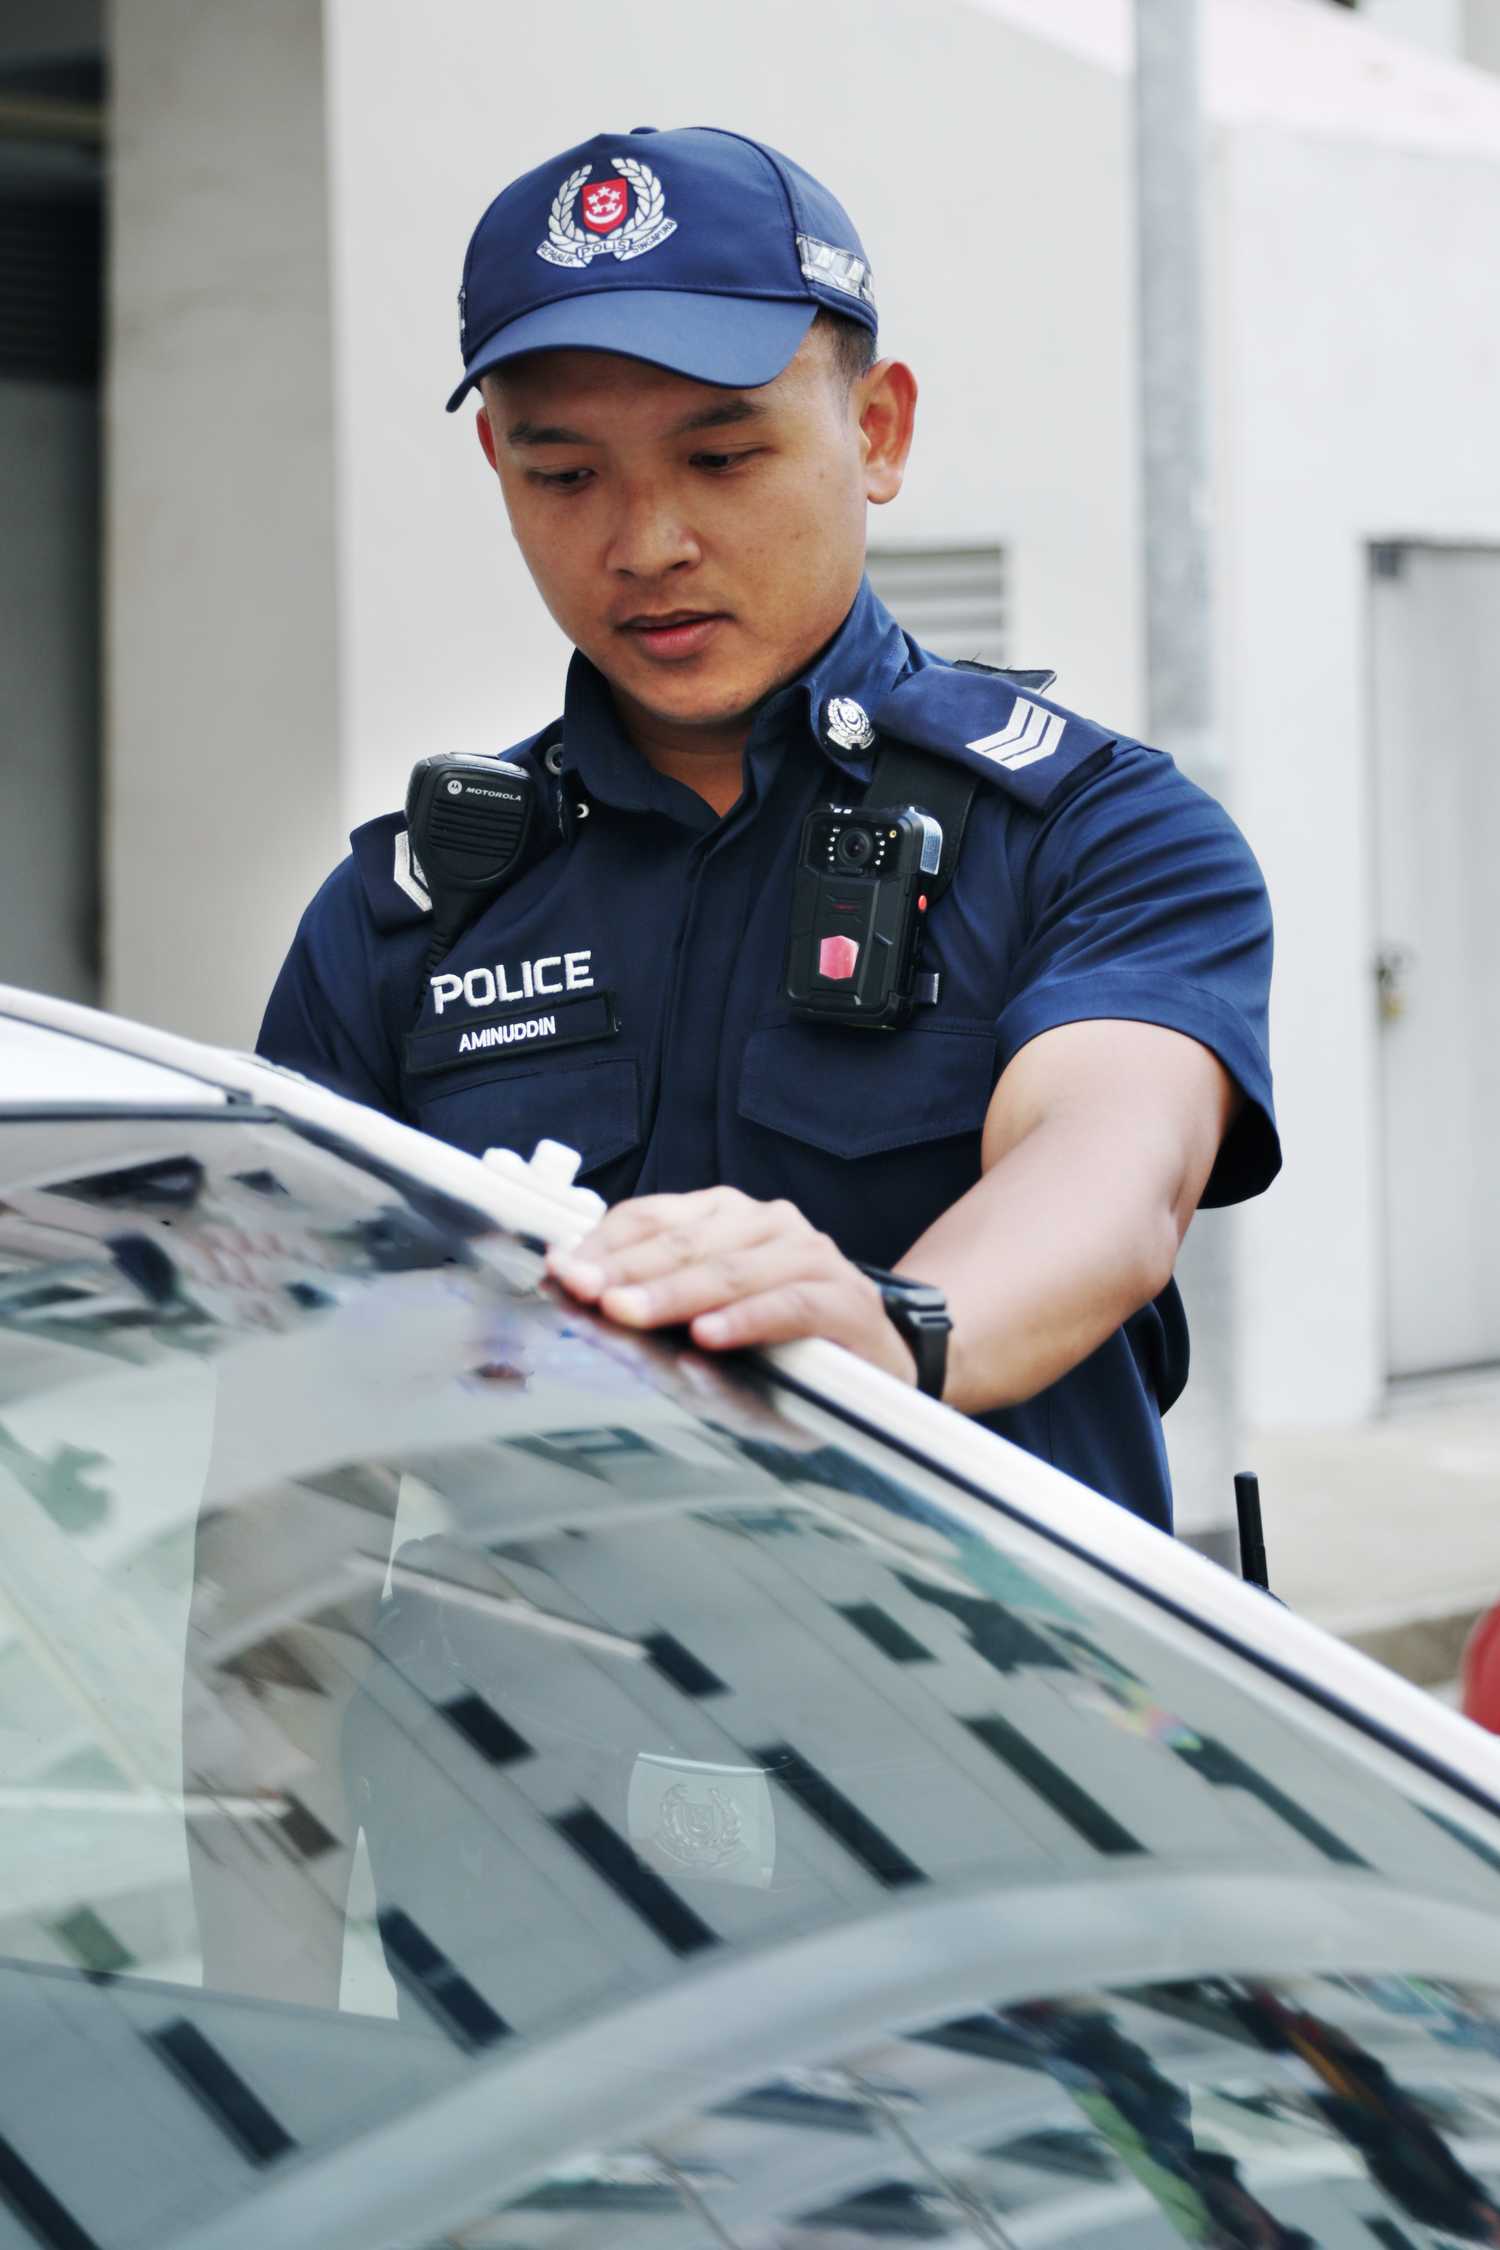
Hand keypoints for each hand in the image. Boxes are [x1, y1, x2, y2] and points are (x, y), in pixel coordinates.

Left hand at [545, 1187, 916, 1384]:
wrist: (874, 1367)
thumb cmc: (777, 1347)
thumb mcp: (704, 1327)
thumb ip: (649, 1313)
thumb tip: (580, 1298)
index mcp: (725, 1217)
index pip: (651, 1217)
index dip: (603, 1243)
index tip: (561, 1270)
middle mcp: (767, 1222)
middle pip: (684, 1240)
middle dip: (626, 1270)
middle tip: (583, 1293)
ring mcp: (809, 1255)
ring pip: (731, 1267)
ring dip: (675, 1294)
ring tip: (629, 1315)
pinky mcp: (844, 1299)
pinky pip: (788, 1304)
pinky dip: (745, 1320)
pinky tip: (709, 1337)